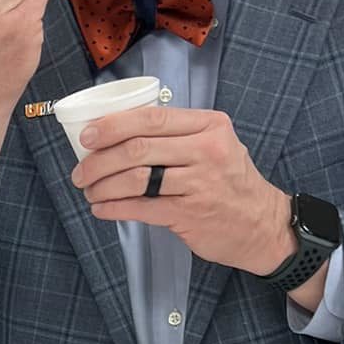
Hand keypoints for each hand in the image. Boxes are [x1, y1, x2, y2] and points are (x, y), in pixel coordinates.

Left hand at [70, 105, 295, 276]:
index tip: (87, 136)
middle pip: (137, 148)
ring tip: (89, 191)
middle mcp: (206, 150)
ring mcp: (199, 183)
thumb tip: (118, 132)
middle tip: (81, 171)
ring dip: (102, 186)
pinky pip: (141, 208)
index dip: (112, 126)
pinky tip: (102, 208)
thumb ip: (177, 135)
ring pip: (135, 179)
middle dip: (99, 160)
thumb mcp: (215, 145)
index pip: (151, 118)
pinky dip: (114, 208)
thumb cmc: (230, 182)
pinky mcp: (190, 214)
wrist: (263, 225)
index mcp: (209, 125)